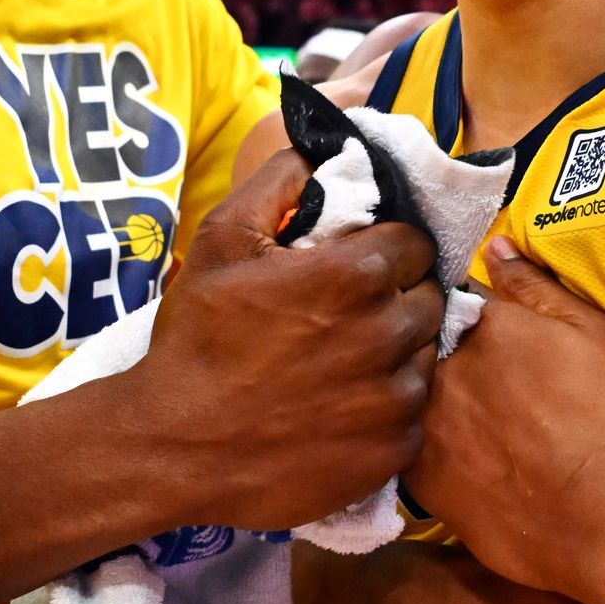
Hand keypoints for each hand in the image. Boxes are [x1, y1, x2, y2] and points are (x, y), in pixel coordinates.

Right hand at [110, 147, 444, 530]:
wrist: (175, 450)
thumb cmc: (196, 342)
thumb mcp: (221, 240)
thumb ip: (278, 183)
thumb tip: (318, 153)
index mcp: (358, 274)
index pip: (415, 243)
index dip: (389, 248)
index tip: (359, 264)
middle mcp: (389, 332)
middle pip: (428, 298)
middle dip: (398, 297)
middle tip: (351, 314)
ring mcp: (396, 397)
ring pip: (425, 357)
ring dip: (396, 354)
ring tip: (344, 365)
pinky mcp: (393, 450)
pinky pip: (412, 417)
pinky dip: (386, 410)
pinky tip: (343, 411)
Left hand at [404, 239, 604, 603]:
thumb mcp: (594, 333)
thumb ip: (536, 287)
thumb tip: (494, 246)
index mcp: (483, 325)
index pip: (458, 310)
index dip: (477, 331)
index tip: (500, 355)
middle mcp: (443, 368)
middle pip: (434, 357)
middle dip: (455, 372)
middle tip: (501, 404)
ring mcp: (426, 425)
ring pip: (421, 406)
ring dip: (443, 415)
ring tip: (487, 440)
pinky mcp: (420, 480)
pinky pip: (413, 455)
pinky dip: (437, 458)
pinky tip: (473, 471)